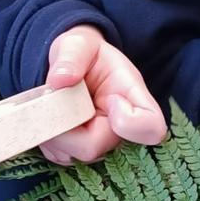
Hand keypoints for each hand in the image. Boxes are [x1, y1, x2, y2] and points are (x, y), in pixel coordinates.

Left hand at [42, 27, 167, 162]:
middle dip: (66, 125)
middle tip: (54, 99)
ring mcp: (99, 143)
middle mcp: (119, 128)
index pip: (152, 128)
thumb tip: (60, 79)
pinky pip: (59, 156)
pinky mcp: (78, 152)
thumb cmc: (81, 52)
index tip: (110, 99)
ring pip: (72, 154)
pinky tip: (49, 117)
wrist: (69, 64)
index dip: (128, 122)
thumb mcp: (77, 44)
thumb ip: (72, 56)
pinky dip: (47, 138)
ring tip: (52, 104)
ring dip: (53, 131)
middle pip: (95, 147)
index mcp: (132, 96)